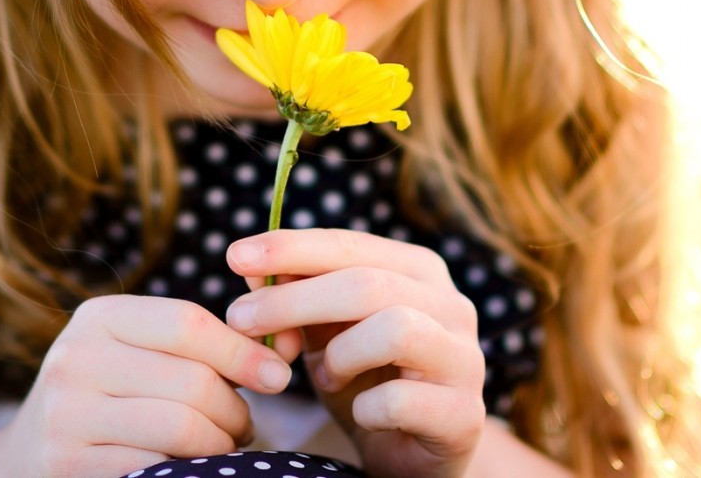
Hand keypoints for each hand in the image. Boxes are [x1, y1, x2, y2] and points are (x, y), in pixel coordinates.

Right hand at [0, 293, 297, 477]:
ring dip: (221, 446)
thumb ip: (200, 344)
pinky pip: (157, 469)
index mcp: (98, 317)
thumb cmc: (110, 396)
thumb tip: (280, 352)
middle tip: (243, 427)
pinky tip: (192, 469)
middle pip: (192, 381)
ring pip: (182, 429)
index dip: (242, 351)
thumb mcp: (137, 353)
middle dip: (235, 411)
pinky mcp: (70, 464)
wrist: (30, 454)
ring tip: (223, 447)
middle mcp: (75, 359)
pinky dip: (190, 472)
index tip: (278, 376)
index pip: (188, 323)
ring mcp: (68, 415)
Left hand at [224, 229, 486, 477]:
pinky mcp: (465, 415)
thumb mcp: (324, 333)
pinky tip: (359, 412)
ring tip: (322, 375)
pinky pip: (402, 401)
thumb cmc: (364, 380)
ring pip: (397, 329)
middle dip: (294, 299)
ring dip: (341, 354)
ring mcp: (465, 359)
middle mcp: (452, 305)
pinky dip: (365, 407)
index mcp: (419, 271)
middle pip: (368, 284)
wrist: (411, 455)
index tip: (235, 256)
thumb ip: (295, 297)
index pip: (350, 244)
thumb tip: (251, 271)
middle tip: (240, 319)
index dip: (291, 247)